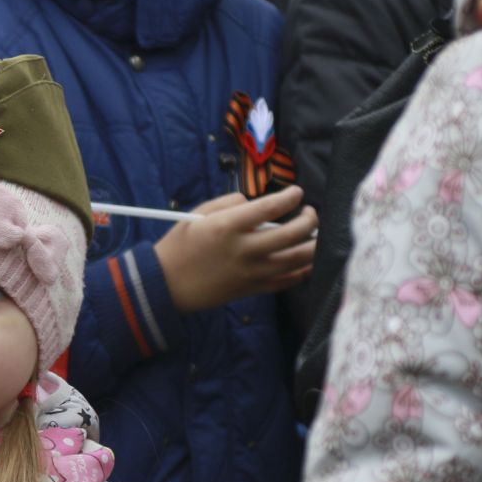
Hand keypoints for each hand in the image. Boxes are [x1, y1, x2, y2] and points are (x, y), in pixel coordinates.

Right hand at [153, 186, 317, 311]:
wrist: (167, 285)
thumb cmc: (181, 245)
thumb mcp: (199, 213)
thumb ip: (230, 202)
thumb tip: (256, 203)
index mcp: (228, 227)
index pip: (270, 208)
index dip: (290, 197)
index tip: (296, 193)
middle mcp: (243, 250)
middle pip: (292, 234)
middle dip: (310, 220)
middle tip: (310, 213)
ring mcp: (251, 272)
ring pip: (296, 259)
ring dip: (313, 245)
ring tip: (314, 235)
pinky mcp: (252, 289)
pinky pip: (287, 281)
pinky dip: (302, 270)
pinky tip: (306, 260)